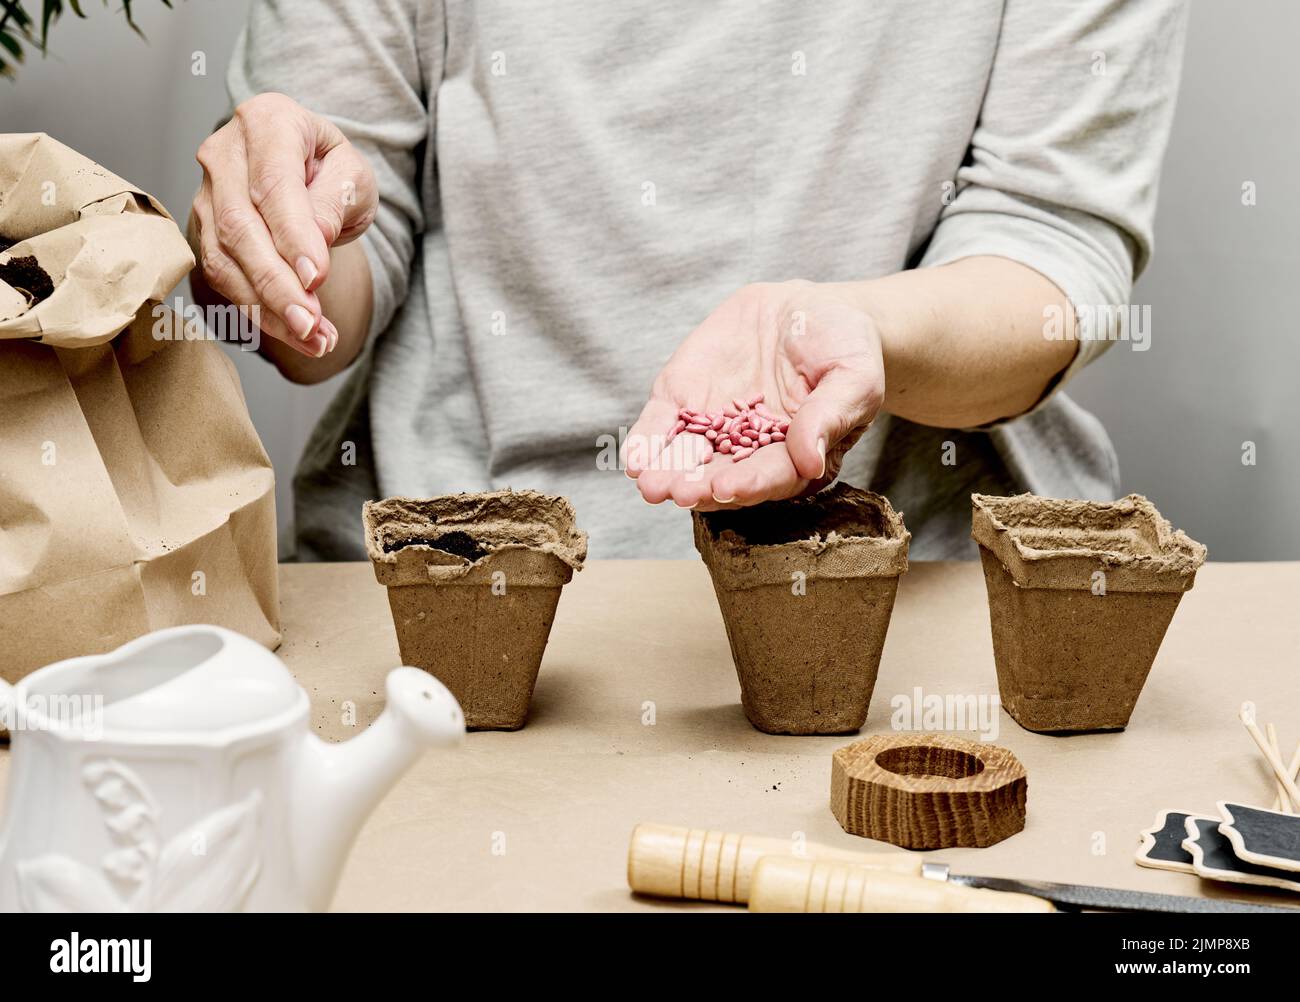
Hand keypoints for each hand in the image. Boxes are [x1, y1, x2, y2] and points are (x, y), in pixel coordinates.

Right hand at [190, 92, 376, 356]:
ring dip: (268, 308)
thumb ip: (335, 199)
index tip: (316, 279)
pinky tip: (297, 335)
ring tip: (313, 340)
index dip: (292, 236)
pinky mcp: (203, 230)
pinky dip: (260, 312)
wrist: (306, 170)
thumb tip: (313, 244)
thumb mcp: (352, 174)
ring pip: (226, 259)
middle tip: (311, 326)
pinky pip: (224, 278)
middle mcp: (224, 153)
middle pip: (240, 227)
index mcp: (267, 122)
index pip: (273, 184)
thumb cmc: (331, 168)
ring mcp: (207, 192)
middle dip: (276, 285)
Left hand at [626, 281, 884, 508]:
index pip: (771, 477)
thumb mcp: (852, 376)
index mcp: (795, 455)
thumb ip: (829, 416)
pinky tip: (634, 459)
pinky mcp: (685, 400)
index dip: (749, 484)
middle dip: (699, 486)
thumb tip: (809, 461)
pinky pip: (662, 425)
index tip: (728, 488)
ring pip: (687, 458)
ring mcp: (714, 428)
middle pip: (722, 476)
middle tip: (678, 492)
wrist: (807, 308)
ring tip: (650, 484)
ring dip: (667, 473)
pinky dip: (647, 442)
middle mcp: (750, 451)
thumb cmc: (843, 347)